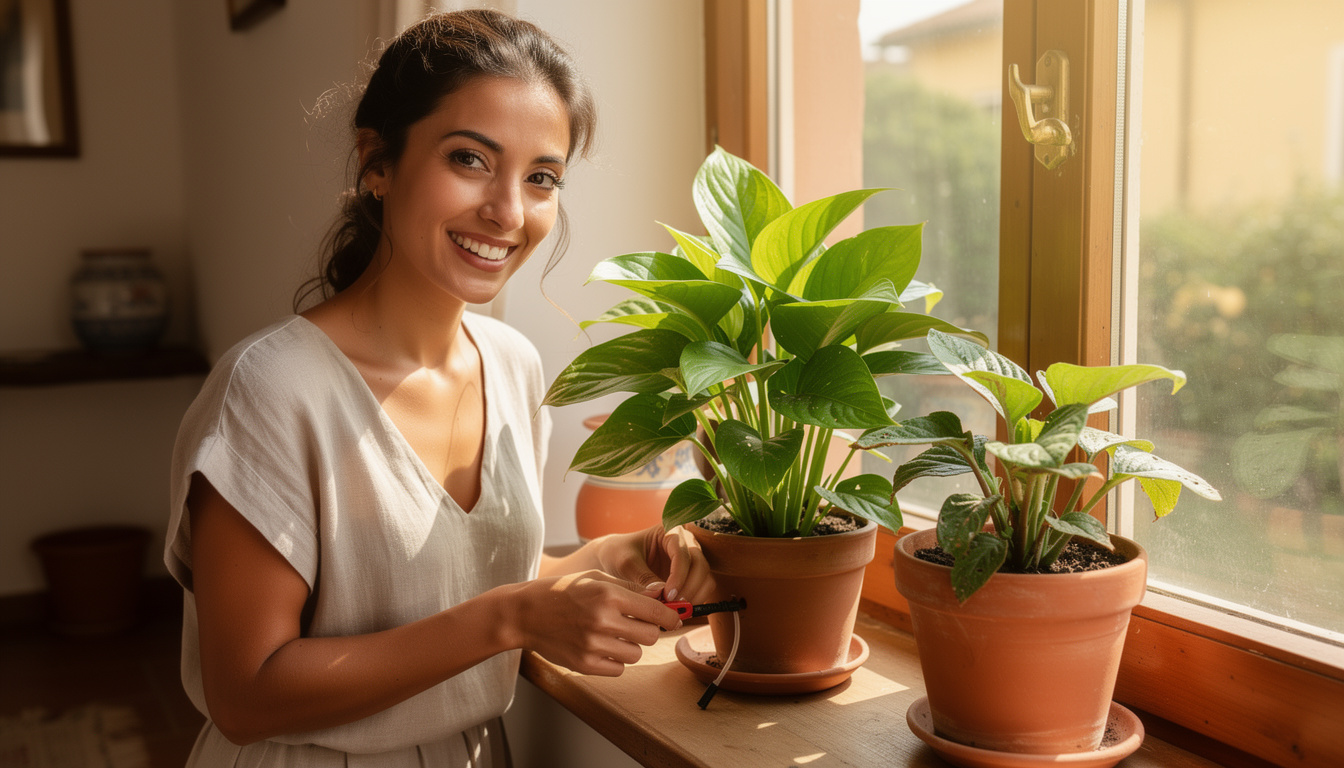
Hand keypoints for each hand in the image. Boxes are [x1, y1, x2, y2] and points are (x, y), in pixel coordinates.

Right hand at [507, 570, 680, 675]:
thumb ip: (630, 589)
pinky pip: (618, 669)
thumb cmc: (562, 591)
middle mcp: (602, 620)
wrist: (525, 613)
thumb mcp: (595, 579)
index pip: (655, 611)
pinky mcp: (584, 664)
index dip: (670, 616)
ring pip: (636, 654)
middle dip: (650, 631)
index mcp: (608, 595)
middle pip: (651, 636)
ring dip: (631, 646)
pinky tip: (602, 647)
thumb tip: (661, 595)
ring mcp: (592, 645)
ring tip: (614, 635)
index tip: (674, 619)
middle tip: (638, 625)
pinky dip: (615, 660)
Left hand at [594, 525, 712, 603]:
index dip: (679, 575)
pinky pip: (702, 589)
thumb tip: (660, 593)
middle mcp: (685, 544)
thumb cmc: (618, 554)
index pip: (683, 552)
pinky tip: (677, 610)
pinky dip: (694, 601)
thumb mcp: (625, 563)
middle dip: (690, 587)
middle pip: (700, 564)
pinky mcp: (690, 576)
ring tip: (675, 610)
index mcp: (670, 532)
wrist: (614, 559)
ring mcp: (690, 561)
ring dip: (695, 596)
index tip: (668, 594)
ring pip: (706, 578)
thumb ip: (643, 576)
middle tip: (673, 605)